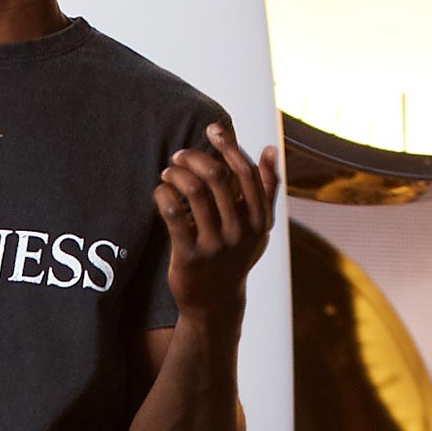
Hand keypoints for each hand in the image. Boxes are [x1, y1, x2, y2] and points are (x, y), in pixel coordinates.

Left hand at [154, 122, 278, 318]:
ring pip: (194, 191)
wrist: (214, 302)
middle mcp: (240, 232)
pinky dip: (163, 195)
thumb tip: (271, 149)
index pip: (245, 172)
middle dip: (195, 157)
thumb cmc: (234, 255)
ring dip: (177, 174)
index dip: (229, 145)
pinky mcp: (189, 256)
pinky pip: (173, 214)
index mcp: (259, 220)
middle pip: (217, 177)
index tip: (212, 128)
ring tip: (168, 171)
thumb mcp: (258, 227)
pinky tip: (160, 191)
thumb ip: (266, 189)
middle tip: (179, 154)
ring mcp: (215, 245)